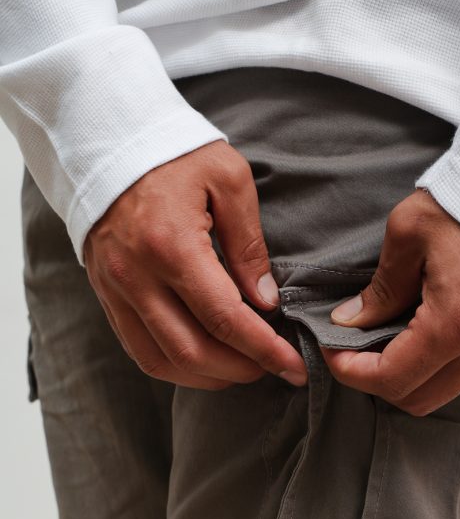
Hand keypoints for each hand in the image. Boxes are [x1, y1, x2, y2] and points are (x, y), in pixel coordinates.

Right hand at [82, 139, 307, 389]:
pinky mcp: (107, 296)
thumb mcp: (228, 180)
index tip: (293, 366)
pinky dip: (175, 366)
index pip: (224, 318)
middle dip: (240, 369)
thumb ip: (250, 244)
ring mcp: (116, 290)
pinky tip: (206, 362)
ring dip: (208, 377)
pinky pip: (139, 350)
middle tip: (273, 368)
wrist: (107, 141)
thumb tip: (266, 301)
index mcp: (171, 246)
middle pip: (193, 352)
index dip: (264, 350)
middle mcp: (137, 276)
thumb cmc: (175, 155)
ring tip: (243, 369)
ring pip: (162, 361)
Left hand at [322, 188, 459, 414]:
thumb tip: (351, 322)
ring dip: (418, 373)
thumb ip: (380, 289)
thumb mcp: (408, 233)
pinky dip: (451, 362)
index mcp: (457, 323)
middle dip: (382, 381)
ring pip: (452, 389)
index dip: (353, 372)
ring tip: (398, 337)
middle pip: (421, 399)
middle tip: (360, 350)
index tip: (336, 352)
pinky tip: (436, 329)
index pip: (393, 380)